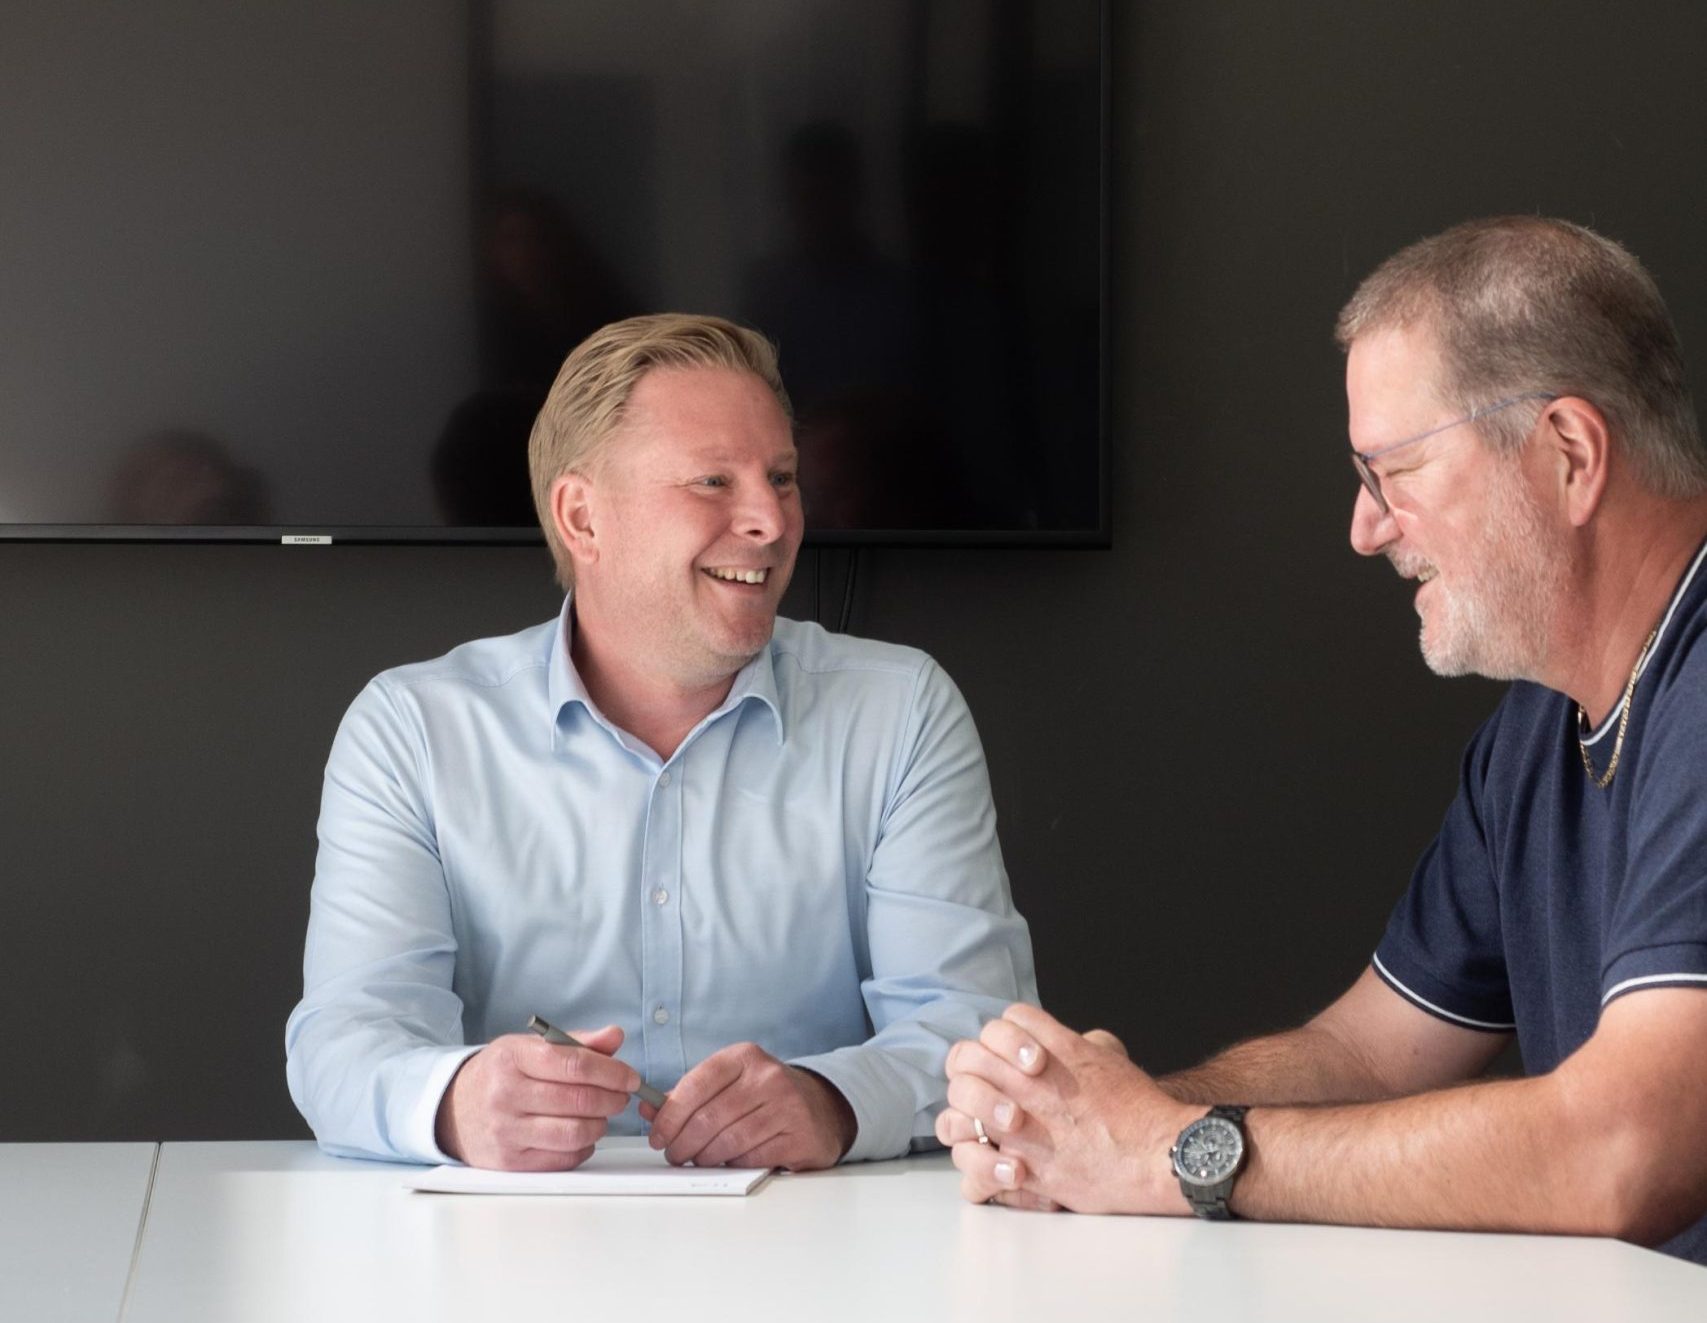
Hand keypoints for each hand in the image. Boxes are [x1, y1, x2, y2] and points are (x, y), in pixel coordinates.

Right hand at [435, 1026, 639, 1170]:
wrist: (453, 1109)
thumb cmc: (500, 1075)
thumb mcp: (530, 1048)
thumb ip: (576, 1043)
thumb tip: (615, 1037)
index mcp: (513, 1058)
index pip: (575, 1064)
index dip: (612, 1072)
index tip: (630, 1077)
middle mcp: (505, 1095)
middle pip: (579, 1101)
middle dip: (612, 1099)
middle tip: (621, 1096)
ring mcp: (505, 1131)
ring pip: (574, 1133)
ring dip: (600, 1125)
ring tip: (601, 1115)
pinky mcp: (509, 1162)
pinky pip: (562, 1158)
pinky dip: (582, 1147)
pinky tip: (580, 1134)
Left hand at [640, 1042, 854, 1169]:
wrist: (820, 1107)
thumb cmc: (764, 1096)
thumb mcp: (729, 1083)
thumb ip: (688, 1095)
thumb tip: (647, 1108)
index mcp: (744, 1057)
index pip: (696, 1085)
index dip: (670, 1115)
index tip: (657, 1135)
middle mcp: (768, 1077)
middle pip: (709, 1118)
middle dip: (682, 1143)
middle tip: (675, 1155)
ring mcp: (787, 1106)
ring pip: (728, 1142)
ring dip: (705, 1158)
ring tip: (698, 1160)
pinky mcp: (799, 1136)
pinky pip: (752, 1157)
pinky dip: (733, 1164)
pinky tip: (729, 1161)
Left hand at [936, 1004, 1195, 1213]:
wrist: (1158, 1155)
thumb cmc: (1139, 1107)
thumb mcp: (1109, 1056)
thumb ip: (1078, 1042)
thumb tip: (1068, 1041)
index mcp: (1052, 1049)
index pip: (1005, 1021)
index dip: (1007, 1035)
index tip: (1018, 1055)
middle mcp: (1029, 1083)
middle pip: (968, 1056)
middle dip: (973, 1065)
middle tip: (987, 1080)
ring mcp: (1020, 1127)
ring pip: (958, 1106)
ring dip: (965, 1110)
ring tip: (985, 1121)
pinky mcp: (1022, 1169)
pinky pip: (972, 1164)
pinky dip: (975, 1163)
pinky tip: (994, 1160)